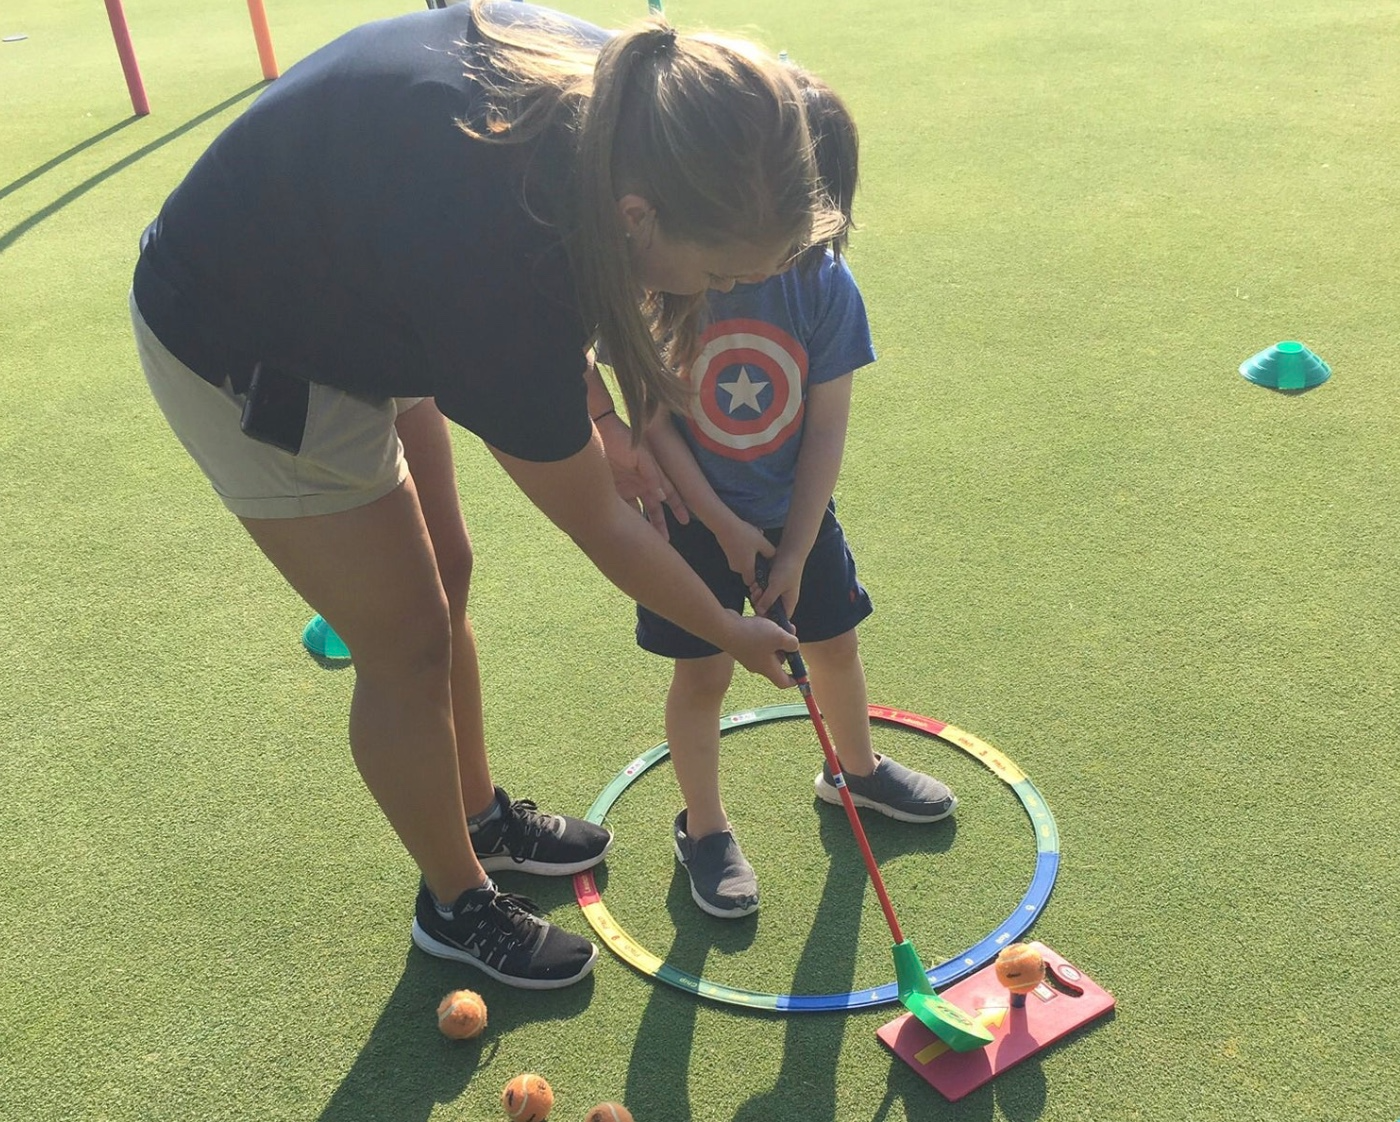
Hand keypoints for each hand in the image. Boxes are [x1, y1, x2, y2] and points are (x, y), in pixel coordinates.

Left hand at [596, 413, 689, 537]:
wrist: (597, 430)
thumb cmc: (622, 437)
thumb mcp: (641, 454)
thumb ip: (652, 473)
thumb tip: (661, 495)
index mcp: (652, 475)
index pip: (669, 494)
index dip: (678, 507)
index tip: (685, 521)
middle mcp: (641, 483)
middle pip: (654, 509)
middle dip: (659, 525)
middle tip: (665, 542)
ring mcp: (627, 487)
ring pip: (638, 512)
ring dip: (643, 526)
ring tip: (647, 542)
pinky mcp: (613, 490)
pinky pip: (621, 508)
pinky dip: (625, 520)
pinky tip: (627, 533)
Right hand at [715, 518, 774, 587]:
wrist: (725, 526)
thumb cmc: (744, 535)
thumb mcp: (763, 543)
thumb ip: (770, 552)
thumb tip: (772, 556)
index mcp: (746, 568)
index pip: (751, 582)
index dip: (757, 579)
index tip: (763, 568)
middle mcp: (737, 567)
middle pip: (749, 569)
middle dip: (757, 560)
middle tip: (761, 549)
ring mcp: (731, 560)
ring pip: (746, 558)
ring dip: (752, 550)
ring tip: (756, 537)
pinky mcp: (728, 552)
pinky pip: (740, 553)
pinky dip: (746, 546)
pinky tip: (749, 533)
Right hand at [725, 612, 797, 687]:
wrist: (724, 627)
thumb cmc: (753, 635)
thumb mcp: (780, 637)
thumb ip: (792, 644)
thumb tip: (794, 647)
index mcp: (768, 669)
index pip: (784, 682)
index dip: (795, 680)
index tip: (801, 673)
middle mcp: (758, 665)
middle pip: (777, 663)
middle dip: (786, 650)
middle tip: (789, 634)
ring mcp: (748, 655)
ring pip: (768, 650)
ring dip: (775, 639)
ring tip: (777, 624)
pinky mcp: (742, 645)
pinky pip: (758, 642)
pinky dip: (764, 634)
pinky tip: (763, 621)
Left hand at [749, 549, 803, 621]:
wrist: (789, 551)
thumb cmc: (787, 569)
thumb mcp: (776, 586)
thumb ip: (768, 600)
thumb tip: (760, 612)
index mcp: (789, 602)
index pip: (780, 618)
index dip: (770, 619)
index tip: (759, 613)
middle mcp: (784, 598)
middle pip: (769, 610)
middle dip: (760, 604)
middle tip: (757, 594)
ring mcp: (778, 591)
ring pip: (764, 600)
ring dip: (757, 595)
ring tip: (756, 586)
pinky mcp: (771, 584)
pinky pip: (762, 591)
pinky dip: (757, 588)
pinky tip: (755, 583)